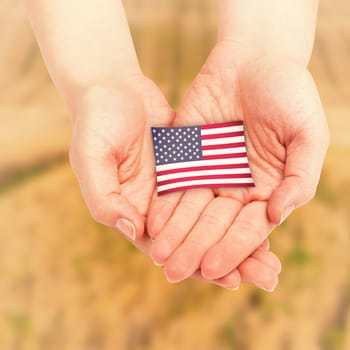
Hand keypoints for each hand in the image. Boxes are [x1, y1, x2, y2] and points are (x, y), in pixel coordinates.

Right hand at [69, 74, 280, 289]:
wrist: (111, 90)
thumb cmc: (95, 124)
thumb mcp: (92, 160)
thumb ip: (104, 198)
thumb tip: (132, 229)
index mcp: (135, 211)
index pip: (170, 249)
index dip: (198, 265)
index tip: (229, 279)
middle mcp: (160, 206)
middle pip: (199, 239)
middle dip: (232, 259)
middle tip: (267, 276)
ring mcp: (180, 184)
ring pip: (214, 218)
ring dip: (241, 237)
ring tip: (272, 257)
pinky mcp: (194, 164)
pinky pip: (220, 187)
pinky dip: (240, 203)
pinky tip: (266, 213)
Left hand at [147, 42, 327, 285]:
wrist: (254, 57)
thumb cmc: (288, 91)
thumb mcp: (307, 133)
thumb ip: (300, 176)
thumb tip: (278, 214)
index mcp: (266, 189)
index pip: (248, 229)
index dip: (231, 250)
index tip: (213, 269)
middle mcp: (236, 186)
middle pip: (214, 226)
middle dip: (196, 250)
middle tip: (176, 273)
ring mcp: (210, 172)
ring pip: (190, 211)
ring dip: (175, 234)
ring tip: (159, 257)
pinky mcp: (187, 154)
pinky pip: (174, 183)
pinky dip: (163, 204)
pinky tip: (151, 224)